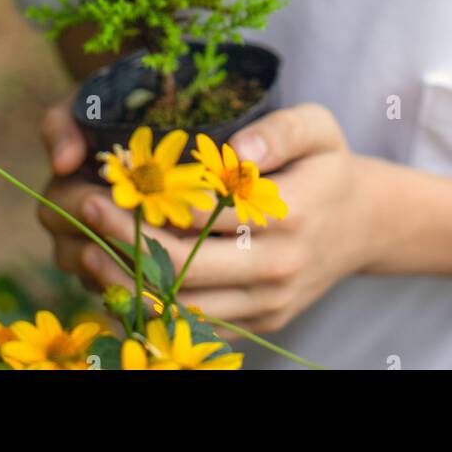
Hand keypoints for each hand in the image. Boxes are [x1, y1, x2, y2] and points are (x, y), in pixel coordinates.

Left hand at [51, 102, 384, 336]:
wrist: (366, 226)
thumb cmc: (330, 166)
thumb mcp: (318, 128)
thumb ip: (280, 129)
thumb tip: (237, 151)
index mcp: (290, 213)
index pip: (204, 216)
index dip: (151, 201)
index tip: (111, 180)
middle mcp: (277, 266)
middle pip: (184, 268)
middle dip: (124, 242)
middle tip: (85, 211)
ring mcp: (267, 302)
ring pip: (184, 304)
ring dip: (129, 281)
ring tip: (86, 250)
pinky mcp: (260, 323)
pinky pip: (199, 323)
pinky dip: (156, 305)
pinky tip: (122, 277)